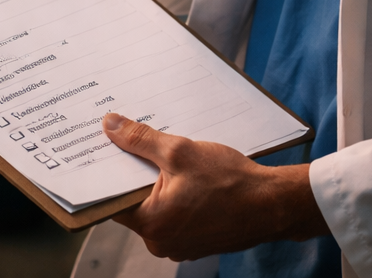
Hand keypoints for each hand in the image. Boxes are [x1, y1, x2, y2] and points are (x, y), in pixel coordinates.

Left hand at [102, 113, 327, 260]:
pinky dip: (172, 191)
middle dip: (133, 170)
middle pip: (132, 200)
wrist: (272, 204)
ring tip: (161, 151)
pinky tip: (182, 170)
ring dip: (155, 179)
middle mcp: (160, 242)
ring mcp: (178, 244)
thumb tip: (109, 126)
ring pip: (154, 205)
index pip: (112, 199)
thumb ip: (140, 140)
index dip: (106, 171)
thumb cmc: (229, 181)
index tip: (99, 149)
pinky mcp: (193, 240)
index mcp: (151, 224)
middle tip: (129, 140)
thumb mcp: (180, 152)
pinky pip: (171, 212)